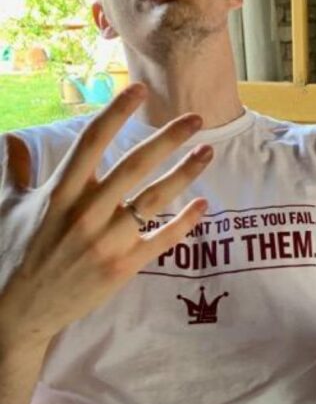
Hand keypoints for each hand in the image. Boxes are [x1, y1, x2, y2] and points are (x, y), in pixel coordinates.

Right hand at [0, 83, 211, 349]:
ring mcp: (106, 241)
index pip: (92, 142)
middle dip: (167, 139)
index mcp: (59, 193)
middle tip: (196, 118)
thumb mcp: (11, 207)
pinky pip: (161, 240)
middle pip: (134, 166)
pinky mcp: (122, 267)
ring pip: (154, 200)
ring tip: (208, 151)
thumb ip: (16, 170)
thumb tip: (10, 139)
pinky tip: (203, 204)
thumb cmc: (16, 253)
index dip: (116, 112)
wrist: (19, 313)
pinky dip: (184, 222)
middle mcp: (85, 213)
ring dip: (185, 173)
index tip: (140, 90)